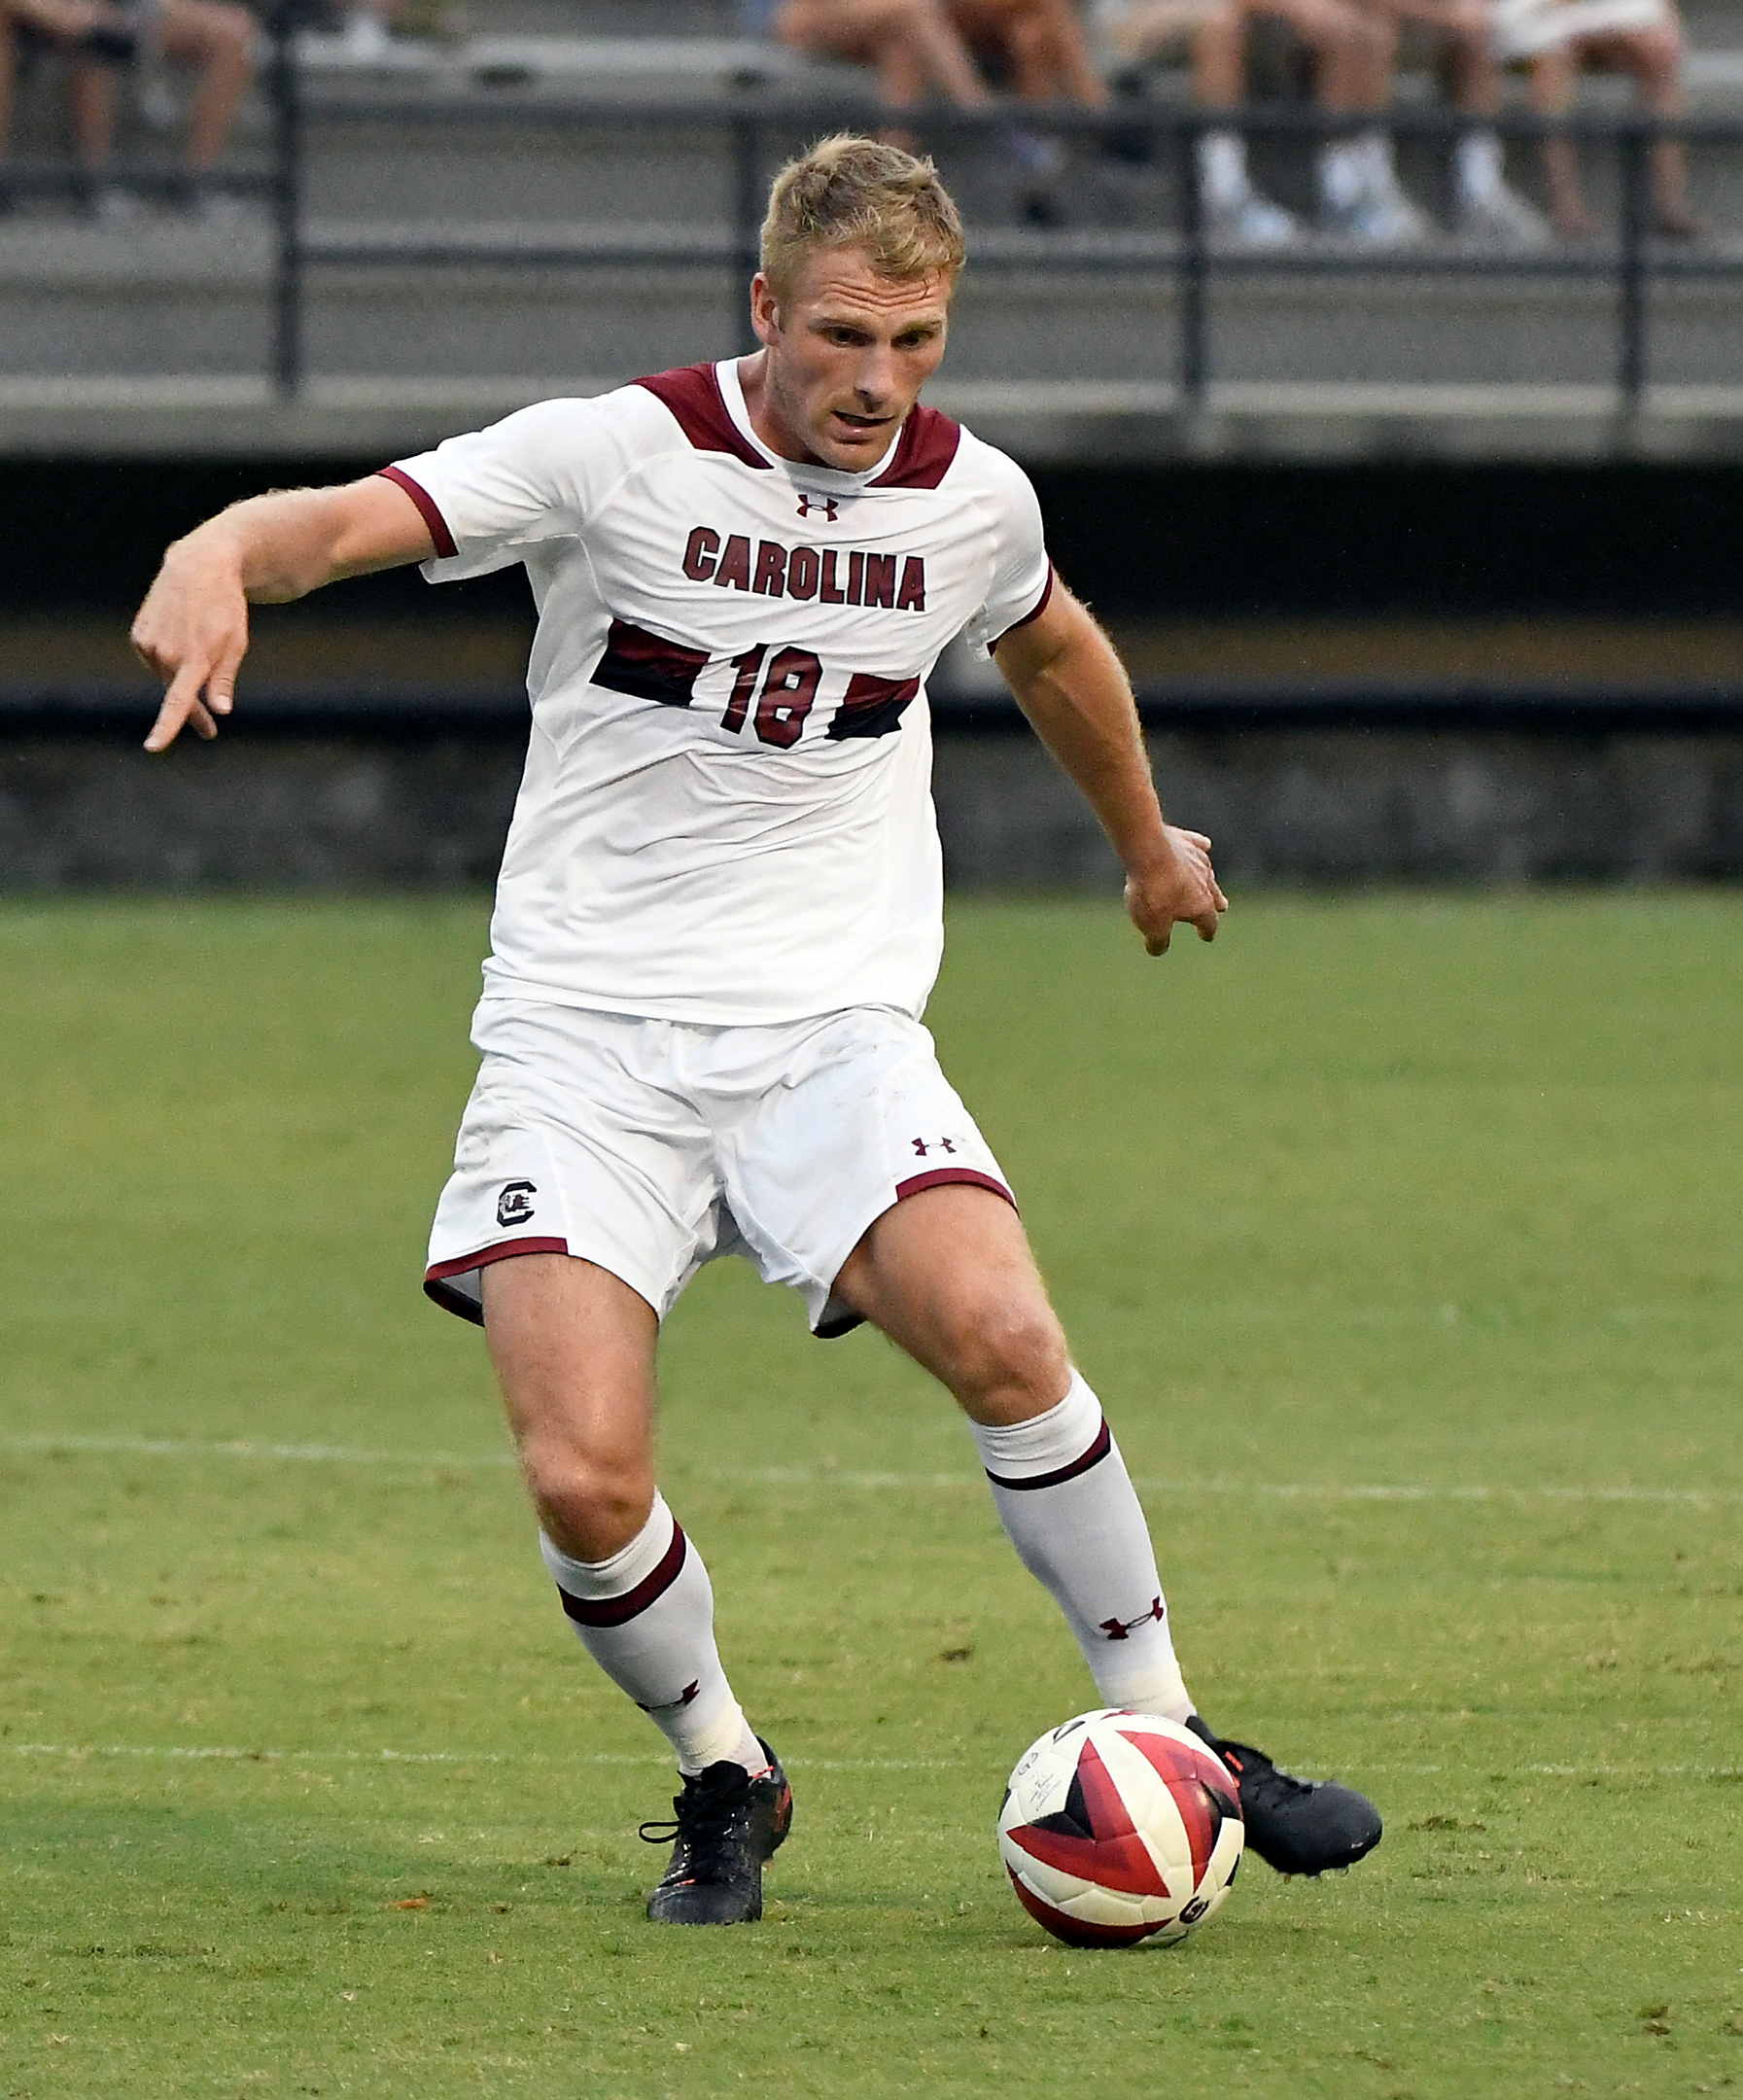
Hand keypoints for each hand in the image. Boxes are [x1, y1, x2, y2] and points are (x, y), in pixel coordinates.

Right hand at [131, 535, 248, 752]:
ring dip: (182, 678)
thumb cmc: (225, 609)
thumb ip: (224, 680)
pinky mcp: (138, 636)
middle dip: (194, 712)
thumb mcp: (235, 644)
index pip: (178, 700)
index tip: (154, 747)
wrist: (198, 568)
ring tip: (199, 650)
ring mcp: (148, 644)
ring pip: (166, 678)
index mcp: (194, 658)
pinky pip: (155, 661)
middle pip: (177, 695)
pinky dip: (169, 660)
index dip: (167, 726)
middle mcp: (166, 653)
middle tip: (209, 731)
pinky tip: (181, 640)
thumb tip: (220, 710)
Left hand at [1123, 826, 1227, 954]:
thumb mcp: (1151, 925)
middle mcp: (1206, 883)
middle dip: (1216, 903)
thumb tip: (1158, 950)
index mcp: (1201, 906)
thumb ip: (1158, 941)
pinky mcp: (1186, 841)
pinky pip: (1198, 845)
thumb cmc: (1152, 892)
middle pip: (1214, 896)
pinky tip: (1203, 846)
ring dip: (1208, 878)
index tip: (1207, 936)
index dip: (1207, 931)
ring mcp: (1197, 860)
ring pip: (1207, 872)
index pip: (1209, 924)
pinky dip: (1200, 848)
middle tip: (1222, 906)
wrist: (1148, 851)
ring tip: (1210, 880)